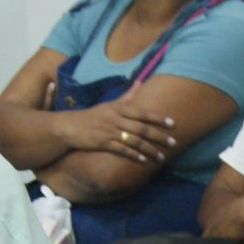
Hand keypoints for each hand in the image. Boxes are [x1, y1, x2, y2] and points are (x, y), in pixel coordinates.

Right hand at [58, 98, 180, 164]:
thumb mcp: (109, 104)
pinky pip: (121, 150)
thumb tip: (140, 82)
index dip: (157, 118)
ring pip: (134, 141)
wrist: (69, 126)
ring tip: (161, 157)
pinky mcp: (103, 143)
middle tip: (173, 142)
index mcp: (118, 108)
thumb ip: (126, 96)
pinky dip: (132, 155)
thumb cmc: (92, 115)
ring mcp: (109, 131)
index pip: (142, 112)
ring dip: (149, 150)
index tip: (172, 123)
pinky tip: (142, 160)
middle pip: (141, 128)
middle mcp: (116, 119)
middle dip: (159, 136)